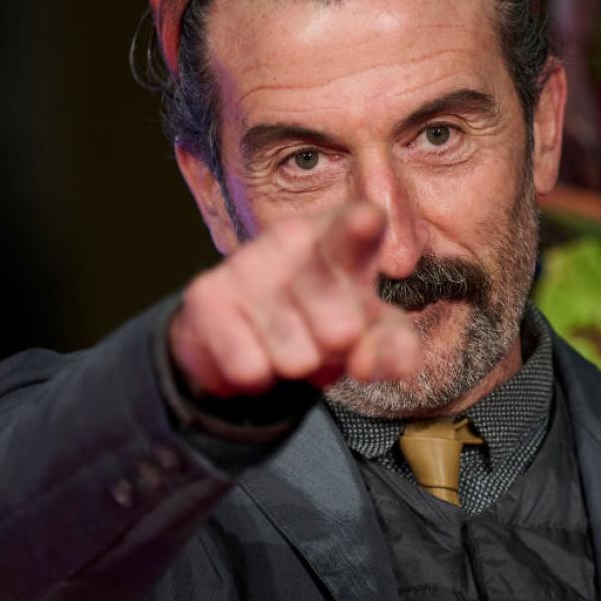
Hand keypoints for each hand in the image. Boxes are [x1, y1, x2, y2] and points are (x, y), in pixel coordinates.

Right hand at [167, 201, 420, 397]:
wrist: (246, 336)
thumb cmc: (326, 321)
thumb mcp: (373, 334)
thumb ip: (393, 349)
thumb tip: (365, 363)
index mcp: (343, 236)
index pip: (358, 223)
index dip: (362, 227)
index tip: (365, 222)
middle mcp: (293, 237)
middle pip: (342, 329)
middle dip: (336, 354)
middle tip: (320, 336)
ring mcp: (247, 262)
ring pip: (296, 358)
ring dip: (295, 367)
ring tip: (285, 343)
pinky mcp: (207, 294)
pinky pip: (250, 369)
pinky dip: (257, 378)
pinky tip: (251, 349)